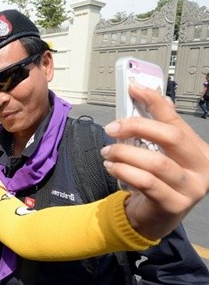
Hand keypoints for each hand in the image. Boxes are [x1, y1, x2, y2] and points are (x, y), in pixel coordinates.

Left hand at [101, 84, 208, 239]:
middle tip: (112, 128)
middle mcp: (201, 168)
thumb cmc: (158, 181)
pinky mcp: (174, 205)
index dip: (154, 101)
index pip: (176, 119)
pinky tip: (112, 166)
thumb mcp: (160, 154)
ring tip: (107, 152)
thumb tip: (156, 99)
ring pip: (155, 162)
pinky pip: (146, 182)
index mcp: (199, 150)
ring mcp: (191, 188)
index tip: (134, 88)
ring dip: (124, 153)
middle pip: (170, 137)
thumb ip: (158, 130)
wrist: (154, 218)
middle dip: (137, 127)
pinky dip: (124, 171)